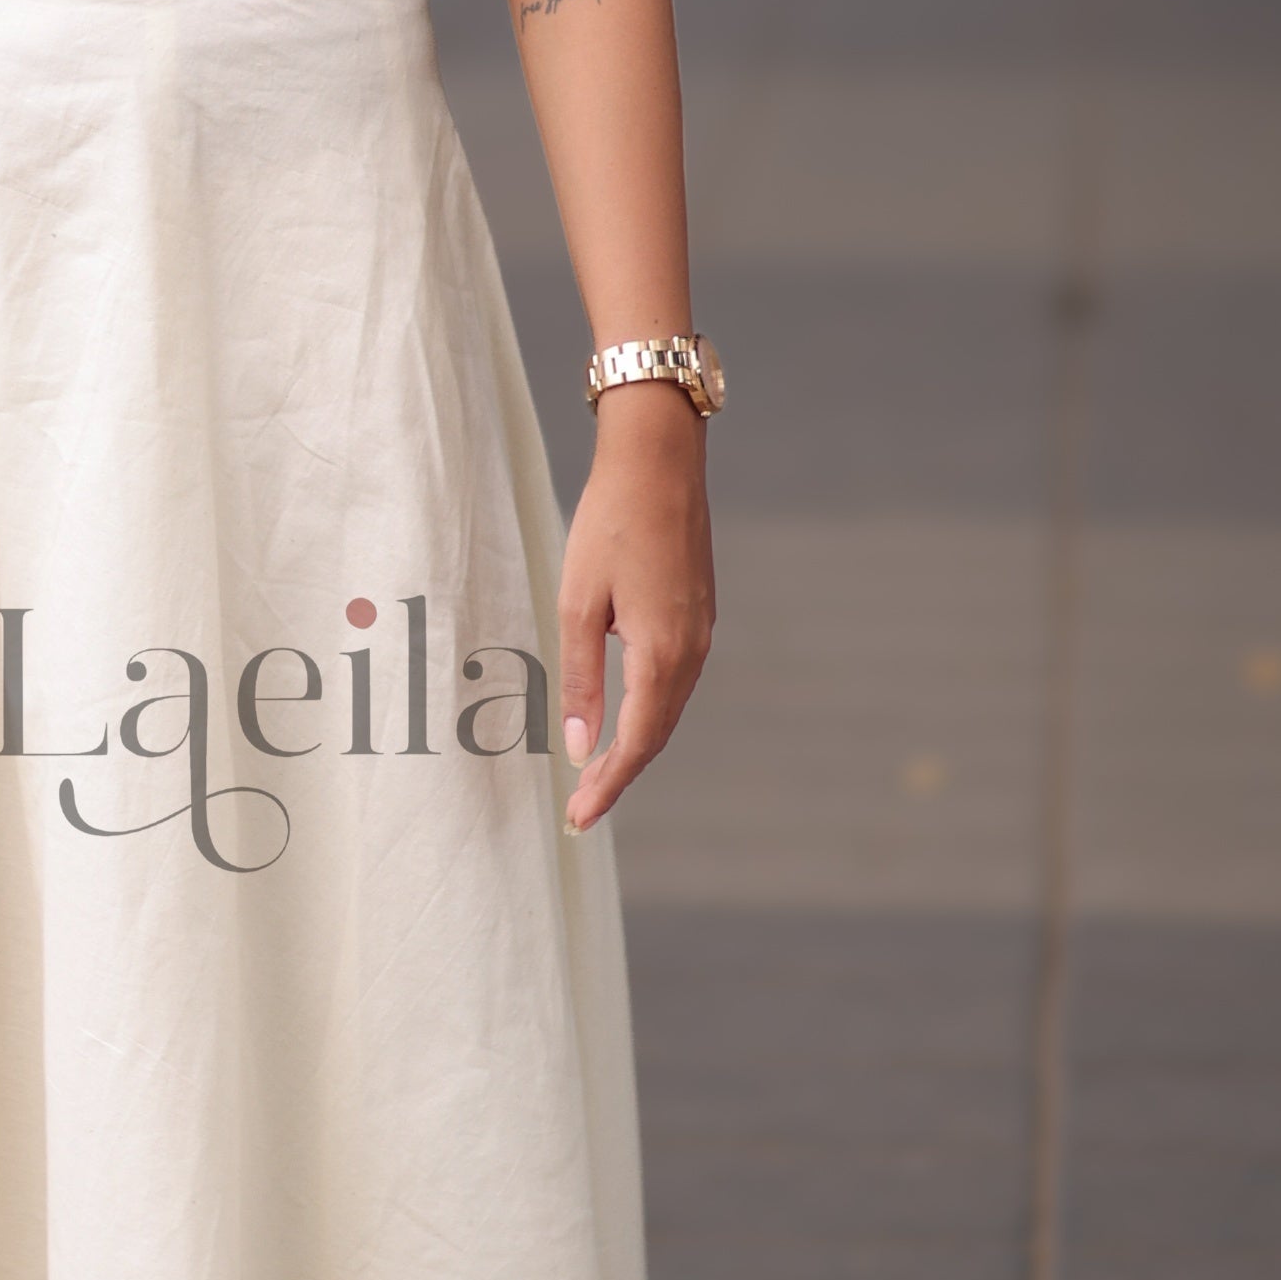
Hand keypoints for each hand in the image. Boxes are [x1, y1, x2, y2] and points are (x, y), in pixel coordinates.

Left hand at [557, 383, 713, 832]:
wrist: (659, 461)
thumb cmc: (609, 524)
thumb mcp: (578, 603)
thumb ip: (582, 679)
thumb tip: (580, 746)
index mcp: (662, 653)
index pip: (637, 741)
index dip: (609, 785)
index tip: (579, 818)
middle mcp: (692, 651)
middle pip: (657, 733)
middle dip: (620, 774)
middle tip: (581, 809)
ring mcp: (701, 632)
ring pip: (669, 709)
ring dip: (635, 744)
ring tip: (597, 774)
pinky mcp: (699, 614)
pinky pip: (675, 680)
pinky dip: (649, 710)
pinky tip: (624, 718)